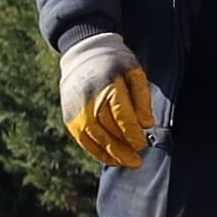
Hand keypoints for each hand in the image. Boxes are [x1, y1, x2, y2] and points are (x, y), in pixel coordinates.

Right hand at [56, 34, 155, 168]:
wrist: (83, 54)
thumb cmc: (115, 64)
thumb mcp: (133, 71)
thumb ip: (141, 97)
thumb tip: (147, 124)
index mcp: (107, 85)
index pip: (120, 114)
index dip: (131, 131)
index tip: (142, 143)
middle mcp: (88, 98)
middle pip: (106, 128)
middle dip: (123, 147)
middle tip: (138, 161)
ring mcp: (76, 108)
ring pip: (94, 137)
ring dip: (111, 153)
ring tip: (127, 162)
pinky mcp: (69, 116)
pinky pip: (82, 138)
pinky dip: (96, 151)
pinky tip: (110, 159)